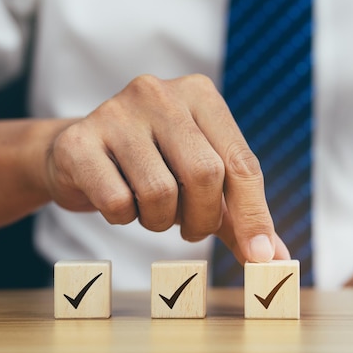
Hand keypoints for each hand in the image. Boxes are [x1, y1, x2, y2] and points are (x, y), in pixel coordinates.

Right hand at [44, 74, 289, 263]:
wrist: (78, 155)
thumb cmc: (151, 167)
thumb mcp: (200, 181)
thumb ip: (236, 215)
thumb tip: (274, 259)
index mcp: (200, 95)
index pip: (241, 161)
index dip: (254, 214)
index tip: (260, 257)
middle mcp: (159, 93)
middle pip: (205, 174)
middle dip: (203, 219)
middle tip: (191, 230)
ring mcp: (115, 112)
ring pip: (160, 192)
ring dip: (159, 221)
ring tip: (148, 210)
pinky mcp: (79, 140)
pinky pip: (116, 201)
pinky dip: (122, 217)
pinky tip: (117, 201)